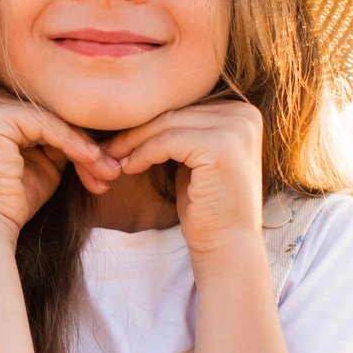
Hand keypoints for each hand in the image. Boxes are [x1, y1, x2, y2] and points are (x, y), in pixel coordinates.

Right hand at [0, 87, 125, 232]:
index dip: (82, 139)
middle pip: (54, 114)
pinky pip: (49, 125)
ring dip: (87, 148)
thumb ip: (65, 138)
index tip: (109, 166)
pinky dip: (74, 145)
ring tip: (108, 172)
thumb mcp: (47, 160)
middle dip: (88, 144)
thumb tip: (104, 130)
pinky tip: (92, 162)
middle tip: (113, 171)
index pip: (52, 114)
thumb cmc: (15, 198)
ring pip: (56, 119)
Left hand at [100, 100, 266, 259]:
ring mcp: (235, 129)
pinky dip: (143, 153)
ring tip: (111, 157)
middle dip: (137, 129)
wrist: (228, 246)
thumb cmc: (207, 207)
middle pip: (176, 112)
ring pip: (168, 124)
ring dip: (133, 141)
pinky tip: (128, 168)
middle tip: (107, 146)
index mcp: (243, 113)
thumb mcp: (195, 160)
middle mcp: (245, 115)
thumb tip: (142, 110)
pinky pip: (167, 141)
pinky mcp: (220, 146)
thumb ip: (183, 132)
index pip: (185, 107)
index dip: (148, 121)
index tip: (118, 137)